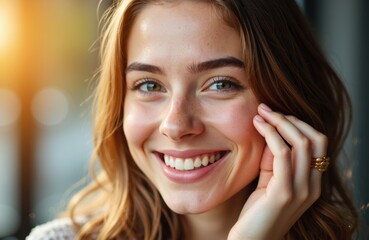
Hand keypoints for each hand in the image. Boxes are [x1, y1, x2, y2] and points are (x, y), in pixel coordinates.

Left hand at [228, 103, 327, 239]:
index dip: (298, 123)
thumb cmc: (256, 211)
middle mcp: (312, 186)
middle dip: (290, 118)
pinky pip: (282, 154)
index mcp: (312, 183)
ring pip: (302, 143)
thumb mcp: (269, 180)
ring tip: (260, 113)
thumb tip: (271, 131)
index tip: (275, 113)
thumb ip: (274, 159)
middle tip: (266, 109)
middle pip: (315, 139)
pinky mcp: (284, 193)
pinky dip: (271, 134)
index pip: (318, 143)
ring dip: (280, 122)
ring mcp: (301, 191)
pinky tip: (257, 126)